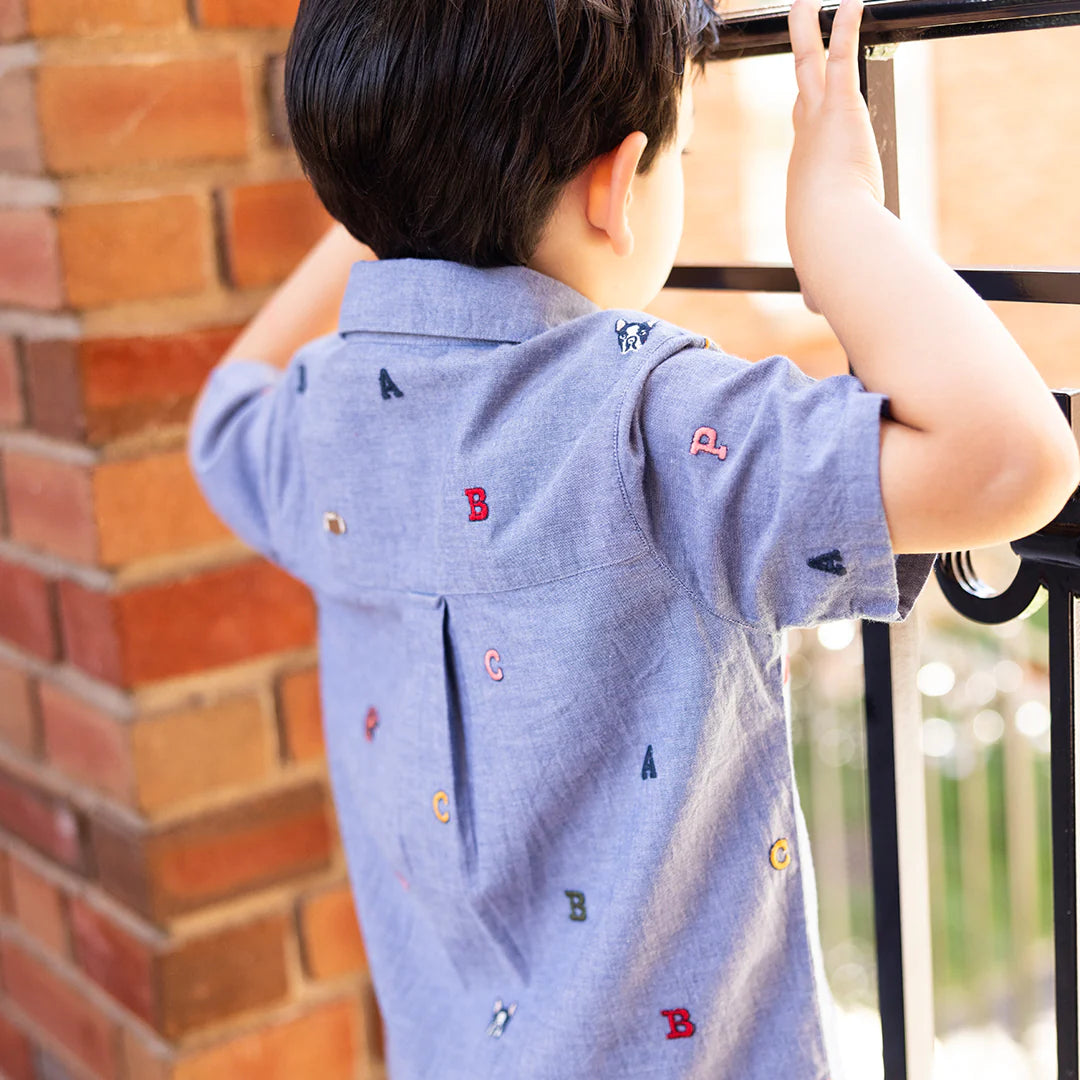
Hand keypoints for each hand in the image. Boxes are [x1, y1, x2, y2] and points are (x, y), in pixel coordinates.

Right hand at [785, 0, 884, 314]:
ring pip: (808, 69)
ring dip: (807, 35)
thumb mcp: (822, 270)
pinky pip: (840, 60)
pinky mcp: (839, 109)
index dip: (803, 122)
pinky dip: (844, 29)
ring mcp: (818, 125)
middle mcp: (803, 146)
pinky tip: (851, 3)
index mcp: (805, 179)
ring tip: (804, 5)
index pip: (803, 142)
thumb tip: (813, 307)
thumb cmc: (826, 260)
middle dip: (798, 64)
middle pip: (797, 96)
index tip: (802, 107)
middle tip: (796, 39)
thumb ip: (818, 285)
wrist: (829, 240)